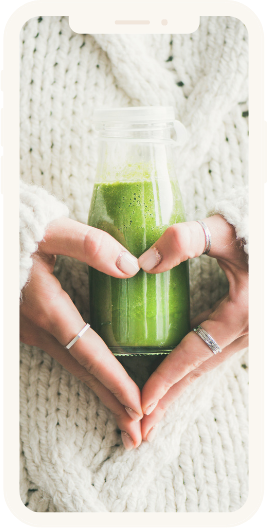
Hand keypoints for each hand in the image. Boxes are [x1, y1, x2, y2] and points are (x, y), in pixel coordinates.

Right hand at [20, 217, 142, 449]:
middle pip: (83, 372)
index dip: (114, 381)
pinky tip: (100, 379)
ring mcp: (31, 330)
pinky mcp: (31, 326)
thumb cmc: (19, 232)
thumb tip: (131, 267)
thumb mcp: (52, 231)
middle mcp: (39, 328)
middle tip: (137, 433)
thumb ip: (90, 246)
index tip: (138, 407)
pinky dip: (87, 373)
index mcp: (49, 308)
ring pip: (73, 367)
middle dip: (111, 402)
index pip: (89, 353)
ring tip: (124, 416)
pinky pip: (64, 356)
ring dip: (100, 391)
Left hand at [138, 215, 248, 441]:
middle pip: (198, 371)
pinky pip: (211, 352)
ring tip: (153, 409)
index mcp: (240, 315)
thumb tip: (143, 263)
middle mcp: (245, 332)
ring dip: (178, 386)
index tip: (141, 402)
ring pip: (205, 365)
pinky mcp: (240, 325)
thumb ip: (185, 240)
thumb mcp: (222, 232)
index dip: (166, 378)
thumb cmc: (254, 231)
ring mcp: (245, 331)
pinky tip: (174, 373)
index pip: (194, 354)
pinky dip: (190, 367)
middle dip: (168, 398)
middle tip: (140, 426)